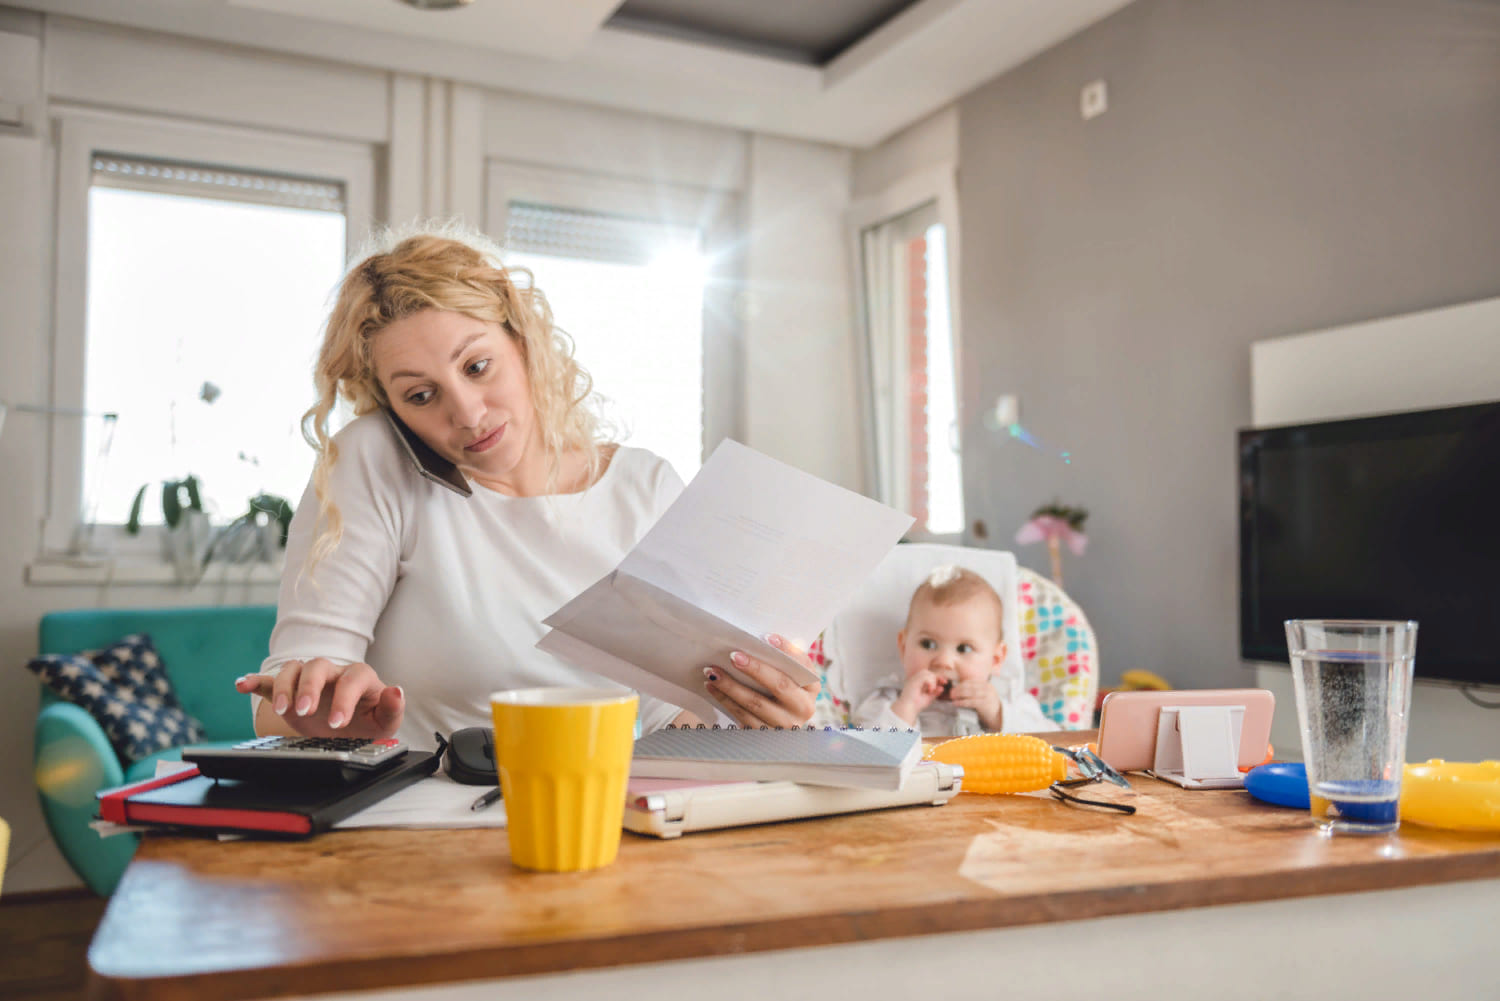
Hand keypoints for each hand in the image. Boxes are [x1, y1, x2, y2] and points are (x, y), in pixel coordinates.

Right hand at [234, 659, 403, 738]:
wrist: (349, 730)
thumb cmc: (370, 722)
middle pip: (317, 666)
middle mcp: (332, 673)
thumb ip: (393, 707)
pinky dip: (255, 681)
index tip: (337, 723)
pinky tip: (242, 685)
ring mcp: (309, 680)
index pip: (352, 678)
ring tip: (283, 710)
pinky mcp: (289, 691)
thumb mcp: (386, 722)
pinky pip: (269, 680)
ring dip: (284, 686)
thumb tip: (397, 691)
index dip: (344, 698)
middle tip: (304, 712)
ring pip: (293, 669)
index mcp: (358, 678)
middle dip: (308, 688)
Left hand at [702, 635, 818, 728]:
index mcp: (812, 687)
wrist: (777, 724)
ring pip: (755, 703)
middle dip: (755, 668)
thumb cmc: (781, 689)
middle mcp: (804, 707)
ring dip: (731, 685)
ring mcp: (785, 725)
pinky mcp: (765, 735)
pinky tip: (712, 686)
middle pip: (780, 685)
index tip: (766, 638)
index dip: (786, 650)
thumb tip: (760, 639)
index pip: (803, 664)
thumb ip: (781, 658)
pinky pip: (742, 716)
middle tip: (733, 656)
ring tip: (712, 671)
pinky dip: (725, 700)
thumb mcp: (789, 675)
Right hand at [891, 669, 944, 723]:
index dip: (938, 677)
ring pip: (926, 673)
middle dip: (937, 677)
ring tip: (932, 690)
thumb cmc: (916, 705)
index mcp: (917, 682)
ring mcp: (913, 680)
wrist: (908, 709)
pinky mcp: (913, 682)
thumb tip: (942, 688)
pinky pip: (925, 677)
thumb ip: (935, 693)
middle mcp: (914, 679)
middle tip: (943, 683)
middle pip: (928, 672)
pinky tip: (930, 690)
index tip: (945, 682)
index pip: (929, 675)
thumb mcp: (928, 698)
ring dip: (933, 680)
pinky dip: (930, 683)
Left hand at [948, 678, 1002, 731]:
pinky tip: (956, 703)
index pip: (972, 681)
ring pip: (970, 693)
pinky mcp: (985, 704)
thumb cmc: (988, 707)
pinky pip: (971, 702)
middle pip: (970, 687)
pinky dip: (962, 702)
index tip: (955, 687)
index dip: (961, 684)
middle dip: (959, 689)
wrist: (999, 717)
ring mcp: (987, 696)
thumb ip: (975, 691)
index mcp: (987, 685)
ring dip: (959, 694)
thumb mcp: (984, 696)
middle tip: (951, 692)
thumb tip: (959, 689)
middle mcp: (988, 689)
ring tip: (952, 697)